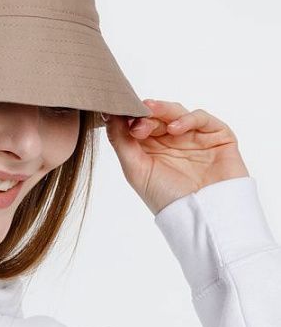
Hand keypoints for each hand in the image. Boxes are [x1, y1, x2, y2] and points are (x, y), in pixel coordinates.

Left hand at [103, 99, 249, 215]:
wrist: (203, 217)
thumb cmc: (168, 199)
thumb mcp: (136, 170)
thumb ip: (120, 141)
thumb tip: (108, 114)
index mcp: (151, 148)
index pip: (138, 122)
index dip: (129, 116)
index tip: (119, 116)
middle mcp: (172, 141)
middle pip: (157, 115)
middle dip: (145, 114)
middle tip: (137, 122)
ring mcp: (195, 137)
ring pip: (177, 112)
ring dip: (163, 110)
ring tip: (151, 114)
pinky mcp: (218, 136)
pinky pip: (202, 118)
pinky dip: (188, 118)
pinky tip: (174, 129)